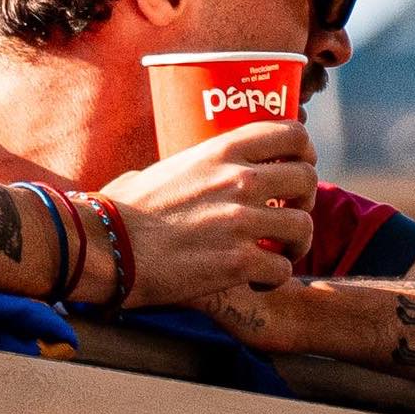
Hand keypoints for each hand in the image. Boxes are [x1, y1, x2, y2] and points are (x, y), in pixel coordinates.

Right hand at [99, 124, 320, 311]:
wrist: (107, 247)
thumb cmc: (126, 209)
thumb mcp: (167, 167)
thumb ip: (197, 165)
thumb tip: (195, 167)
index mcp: (223, 150)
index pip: (292, 133)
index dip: (305, 151)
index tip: (299, 166)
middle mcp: (239, 180)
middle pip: (307, 179)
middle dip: (305, 200)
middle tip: (289, 214)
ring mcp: (241, 222)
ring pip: (302, 228)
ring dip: (296, 244)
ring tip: (279, 253)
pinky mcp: (238, 262)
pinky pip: (283, 269)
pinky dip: (274, 278)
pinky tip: (257, 281)